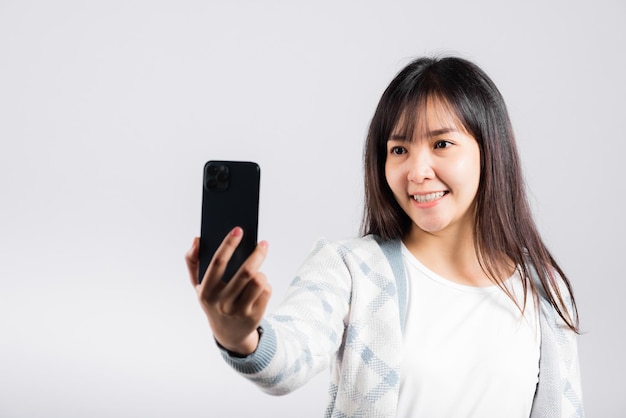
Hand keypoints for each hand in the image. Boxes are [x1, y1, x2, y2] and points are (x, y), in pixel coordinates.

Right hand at [185, 227, 271, 355]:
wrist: (228, 333)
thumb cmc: (213, 301)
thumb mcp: (198, 285)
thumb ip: (193, 261)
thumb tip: (197, 239)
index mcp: (206, 291)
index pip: (218, 263)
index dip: (228, 244)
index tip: (238, 230)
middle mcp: (222, 302)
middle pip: (246, 272)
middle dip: (257, 254)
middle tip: (263, 243)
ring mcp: (239, 311)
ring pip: (259, 281)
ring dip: (261, 273)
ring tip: (257, 272)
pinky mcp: (254, 316)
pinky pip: (267, 291)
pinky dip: (265, 285)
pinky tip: (259, 288)